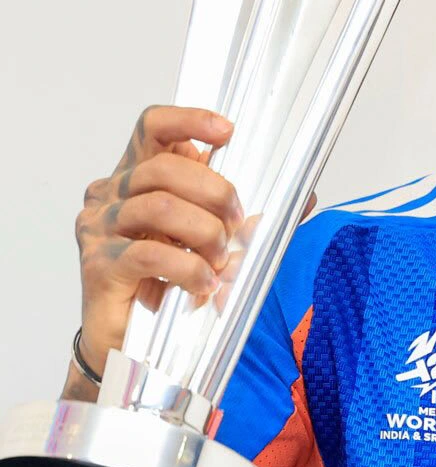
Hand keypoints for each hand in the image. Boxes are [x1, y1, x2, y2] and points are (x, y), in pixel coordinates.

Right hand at [75, 106, 241, 376]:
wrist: (131, 345)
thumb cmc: (169, 284)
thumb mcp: (214, 242)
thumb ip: (250, 218)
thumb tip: (303, 199)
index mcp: (136, 177)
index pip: (153, 127)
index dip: (189, 121)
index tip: (227, 132)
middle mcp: (111, 195)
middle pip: (164, 168)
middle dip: (214, 192)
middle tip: (237, 223)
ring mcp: (100, 228)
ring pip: (159, 206)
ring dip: (204, 233)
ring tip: (219, 261)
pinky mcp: (100, 265)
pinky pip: (151, 254)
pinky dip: (188, 268)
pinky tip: (203, 284)